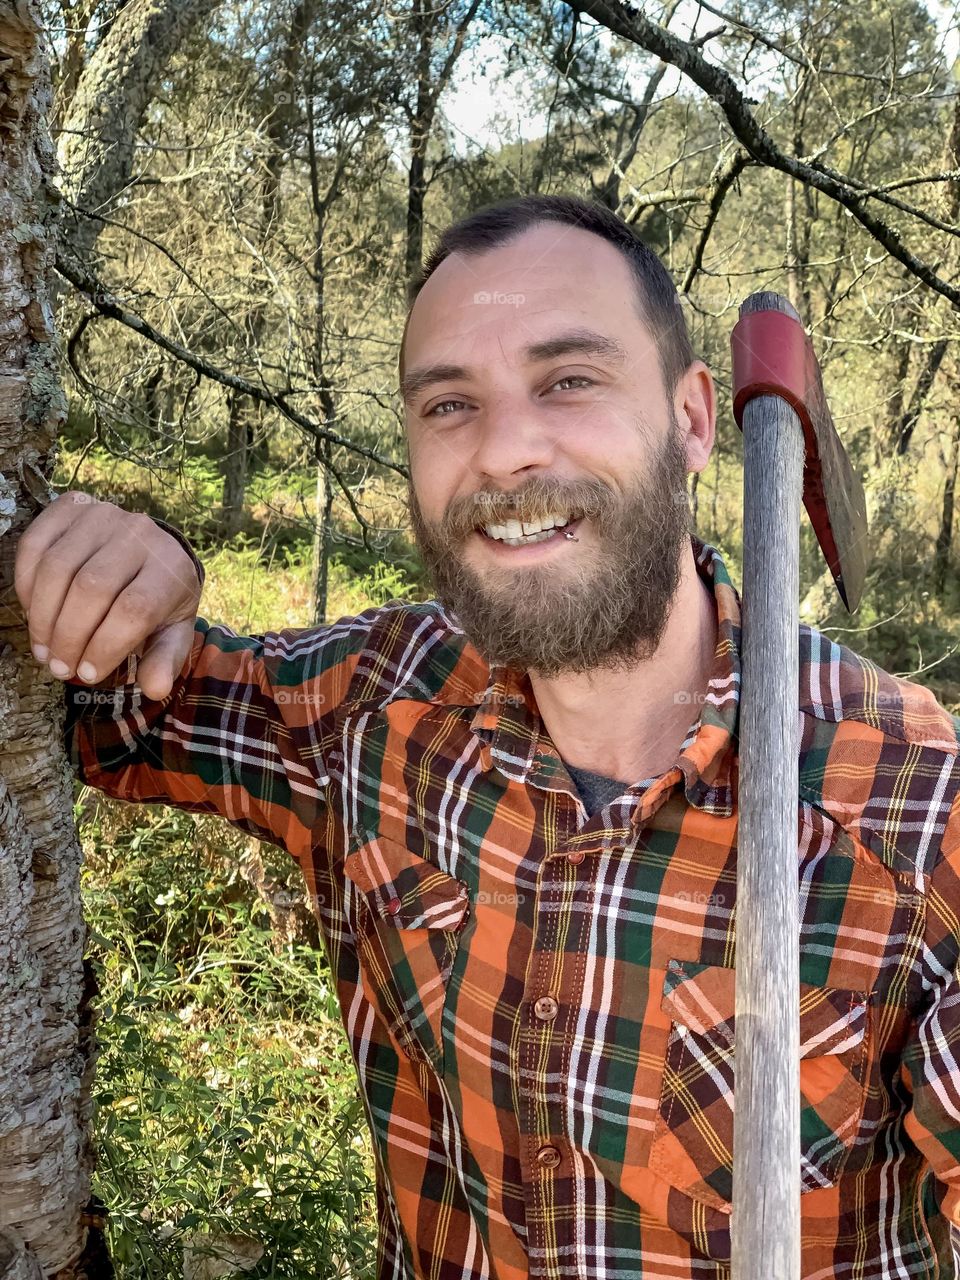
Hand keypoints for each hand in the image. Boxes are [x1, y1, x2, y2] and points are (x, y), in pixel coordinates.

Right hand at [15, 492, 202, 699]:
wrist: (154, 549)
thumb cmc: (161, 598)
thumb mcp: (172, 629)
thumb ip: (165, 658)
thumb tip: (156, 688)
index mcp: (170, 568)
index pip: (133, 609)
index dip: (105, 646)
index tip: (88, 674)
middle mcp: (138, 534)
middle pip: (91, 589)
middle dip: (69, 636)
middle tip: (59, 667)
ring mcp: (103, 516)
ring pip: (58, 568)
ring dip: (42, 616)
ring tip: (44, 649)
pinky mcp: (71, 507)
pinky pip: (34, 544)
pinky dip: (25, 583)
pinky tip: (32, 612)